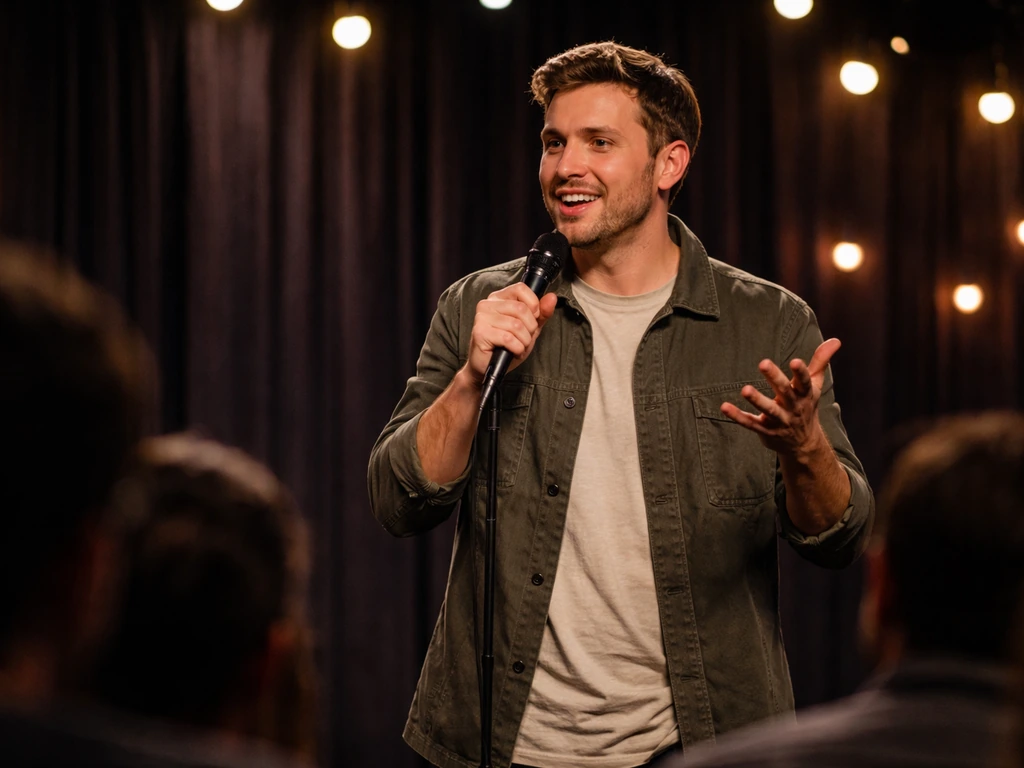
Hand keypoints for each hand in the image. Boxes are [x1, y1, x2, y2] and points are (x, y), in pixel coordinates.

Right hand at [464, 284, 557, 386]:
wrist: (489, 366)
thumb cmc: (507, 346)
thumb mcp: (529, 328)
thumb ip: (541, 313)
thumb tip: (552, 297)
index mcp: (499, 298)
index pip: (520, 288)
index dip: (533, 305)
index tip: (533, 318)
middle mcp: (487, 304)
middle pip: (521, 308)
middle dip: (530, 328)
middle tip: (524, 338)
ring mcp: (482, 318)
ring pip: (516, 325)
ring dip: (524, 341)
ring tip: (518, 346)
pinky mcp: (480, 332)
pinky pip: (508, 338)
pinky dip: (517, 348)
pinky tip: (513, 352)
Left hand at [720, 338, 840, 456]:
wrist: (804, 444)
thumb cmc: (806, 406)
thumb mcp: (814, 385)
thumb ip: (820, 361)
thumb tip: (836, 340)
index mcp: (805, 395)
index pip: (805, 383)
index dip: (801, 373)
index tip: (796, 361)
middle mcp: (793, 408)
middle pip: (785, 392)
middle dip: (775, 379)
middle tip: (763, 363)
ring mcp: (780, 421)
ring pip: (769, 411)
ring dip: (757, 400)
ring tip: (744, 389)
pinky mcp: (765, 431)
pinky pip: (750, 424)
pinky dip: (738, 416)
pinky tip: (725, 407)